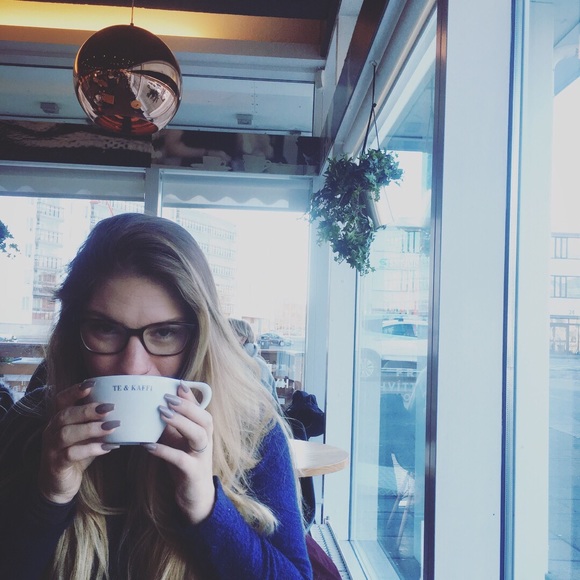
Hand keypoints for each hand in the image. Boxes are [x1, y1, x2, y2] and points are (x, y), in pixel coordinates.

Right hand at [38, 381, 119, 503]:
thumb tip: (127, 409)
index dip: (74, 390)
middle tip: (110, 407)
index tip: (92, 383)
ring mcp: (51, 448)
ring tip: (112, 426)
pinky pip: (71, 454)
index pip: (61, 400)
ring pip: (66, 433)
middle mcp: (52, 430)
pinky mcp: (56, 464)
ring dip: (91, 428)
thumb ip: (98, 422)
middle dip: (88, 409)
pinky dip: (91, 449)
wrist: (59, 485)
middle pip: (65, 414)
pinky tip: (108, 447)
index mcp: (59, 420)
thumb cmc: (77, 454)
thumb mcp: (88, 436)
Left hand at [144, 382, 214, 523]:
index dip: (190, 396)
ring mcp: (202, 456)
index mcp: (203, 431)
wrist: (195, 497)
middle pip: (204, 418)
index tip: (177, 384)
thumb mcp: (178, 441)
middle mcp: (206, 441)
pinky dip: (165, 451)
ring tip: (162, 413)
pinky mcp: (193, 472)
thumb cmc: (185, 465)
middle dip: (187, 406)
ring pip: (198, 434)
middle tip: (166, 398)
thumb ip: (171, 425)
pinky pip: (181, 459)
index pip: (200, 409)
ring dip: (181, 422)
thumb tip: (155, 406)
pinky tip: (148, 445)